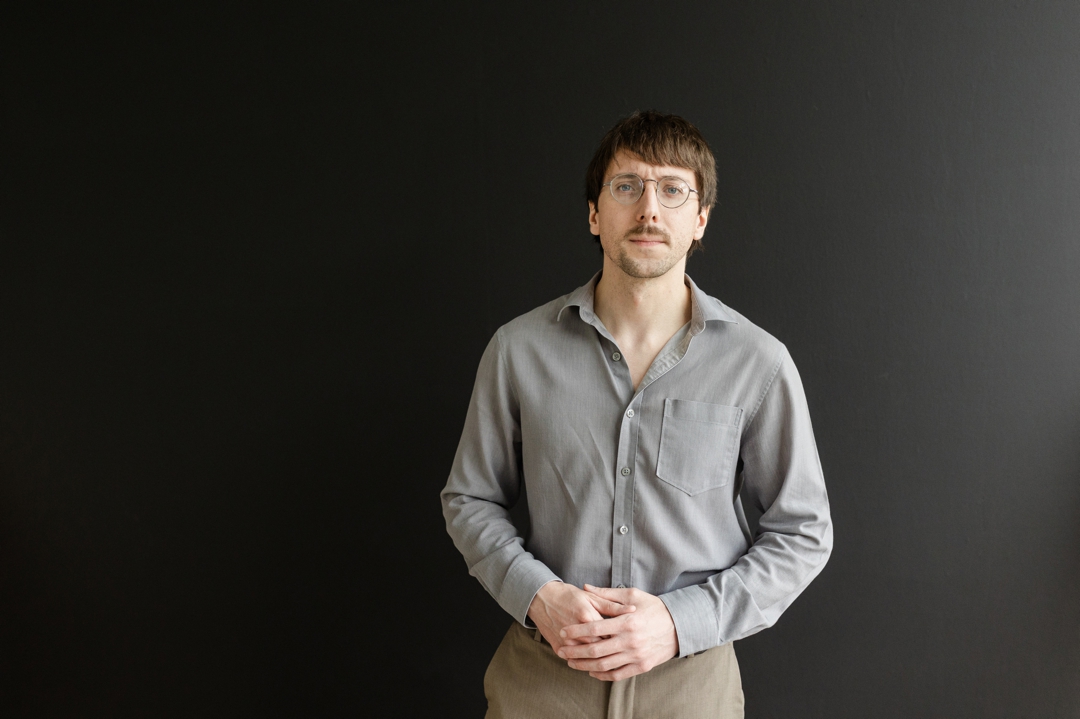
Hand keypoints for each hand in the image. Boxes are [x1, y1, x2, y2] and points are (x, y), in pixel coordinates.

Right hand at [527, 581, 636, 653]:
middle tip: (623, 653)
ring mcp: (567, 642)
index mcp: (588, 616)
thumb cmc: (568, 595)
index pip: (610, 634)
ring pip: (587, 659)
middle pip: (601, 649)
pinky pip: (574, 661)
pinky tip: (594, 664)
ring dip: (600, 662)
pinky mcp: (558, 648)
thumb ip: (612, 605)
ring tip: (611, 661)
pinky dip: (584, 664)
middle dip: (612, 652)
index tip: (628, 639)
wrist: (541, 599)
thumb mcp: (591, 597)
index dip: (620, 638)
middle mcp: (578, 632)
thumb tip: (633, 610)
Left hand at [556, 584, 678, 680]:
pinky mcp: (641, 666)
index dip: (575, 631)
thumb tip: (586, 587)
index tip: (562, 632)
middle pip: (595, 650)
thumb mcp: (632, 595)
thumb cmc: (654, 608)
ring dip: (584, 665)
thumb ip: (607, 594)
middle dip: (574, 651)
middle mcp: (630, 641)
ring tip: (571, 662)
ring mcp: (636, 655)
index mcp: (626, 621)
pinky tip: (591, 671)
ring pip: (603, 665)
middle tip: (561, 650)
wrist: (679, 626)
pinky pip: (617, 675)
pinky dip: (602, 675)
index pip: (594, 628)